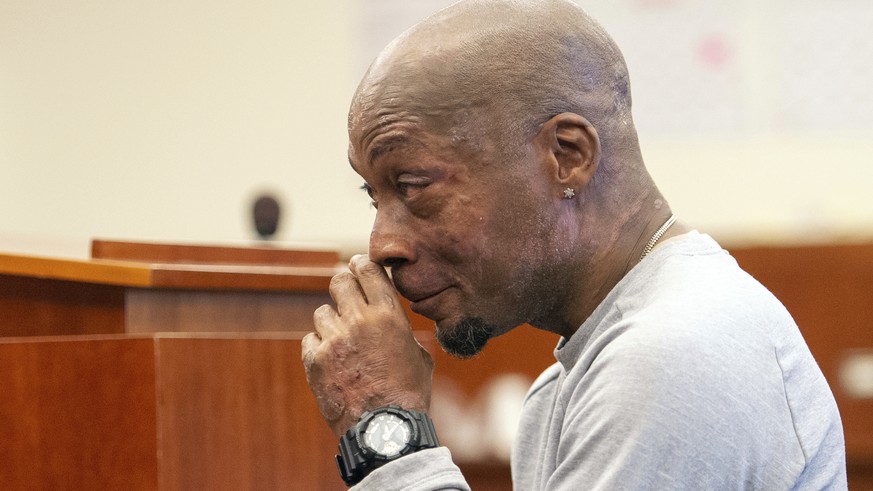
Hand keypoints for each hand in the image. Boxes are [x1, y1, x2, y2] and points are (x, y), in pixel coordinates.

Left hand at [301, 255, 433, 436]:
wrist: (384, 429)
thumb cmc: (408, 395)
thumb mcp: (419, 356)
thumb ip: (403, 332)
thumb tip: (395, 325)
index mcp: (388, 315)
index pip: (368, 270)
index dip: (361, 265)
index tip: (357, 266)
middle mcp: (359, 320)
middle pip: (339, 281)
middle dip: (342, 286)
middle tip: (346, 296)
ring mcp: (334, 339)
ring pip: (322, 312)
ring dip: (331, 322)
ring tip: (343, 342)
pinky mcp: (315, 360)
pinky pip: (310, 339)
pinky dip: (319, 347)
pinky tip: (332, 361)